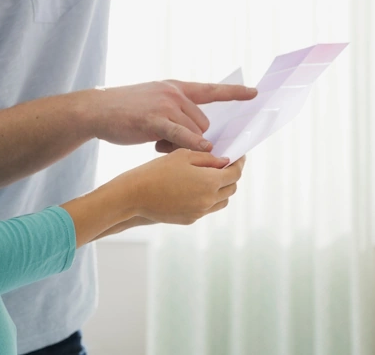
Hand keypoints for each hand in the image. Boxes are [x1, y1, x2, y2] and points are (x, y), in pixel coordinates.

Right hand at [85, 80, 255, 152]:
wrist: (97, 109)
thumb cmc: (126, 110)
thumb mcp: (156, 102)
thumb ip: (177, 112)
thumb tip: (198, 133)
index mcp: (177, 87)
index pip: (212, 89)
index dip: (234, 92)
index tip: (255, 93)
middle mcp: (175, 93)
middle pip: (204, 122)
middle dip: (195, 138)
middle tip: (168, 144)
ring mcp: (165, 105)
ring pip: (195, 131)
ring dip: (184, 145)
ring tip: (157, 144)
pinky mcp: (154, 119)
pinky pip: (182, 134)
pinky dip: (194, 143)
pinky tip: (203, 149)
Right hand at [114, 150, 244, 225]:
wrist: (135, 195)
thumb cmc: (157, 171)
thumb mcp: (184, 156)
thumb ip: (208, 158)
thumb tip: (225, 161)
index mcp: (210, 182)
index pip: (235, 173)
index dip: (239, 163)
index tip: (238, 156)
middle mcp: (208, 200)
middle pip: (232, 188)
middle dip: (231, 175)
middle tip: (224, 165)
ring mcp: (199, 212)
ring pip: (222, 201)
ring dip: (222, 189)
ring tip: (211, 177)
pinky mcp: (190, 219)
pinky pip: (207, 209)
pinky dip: (208, 198)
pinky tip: (196, 188)